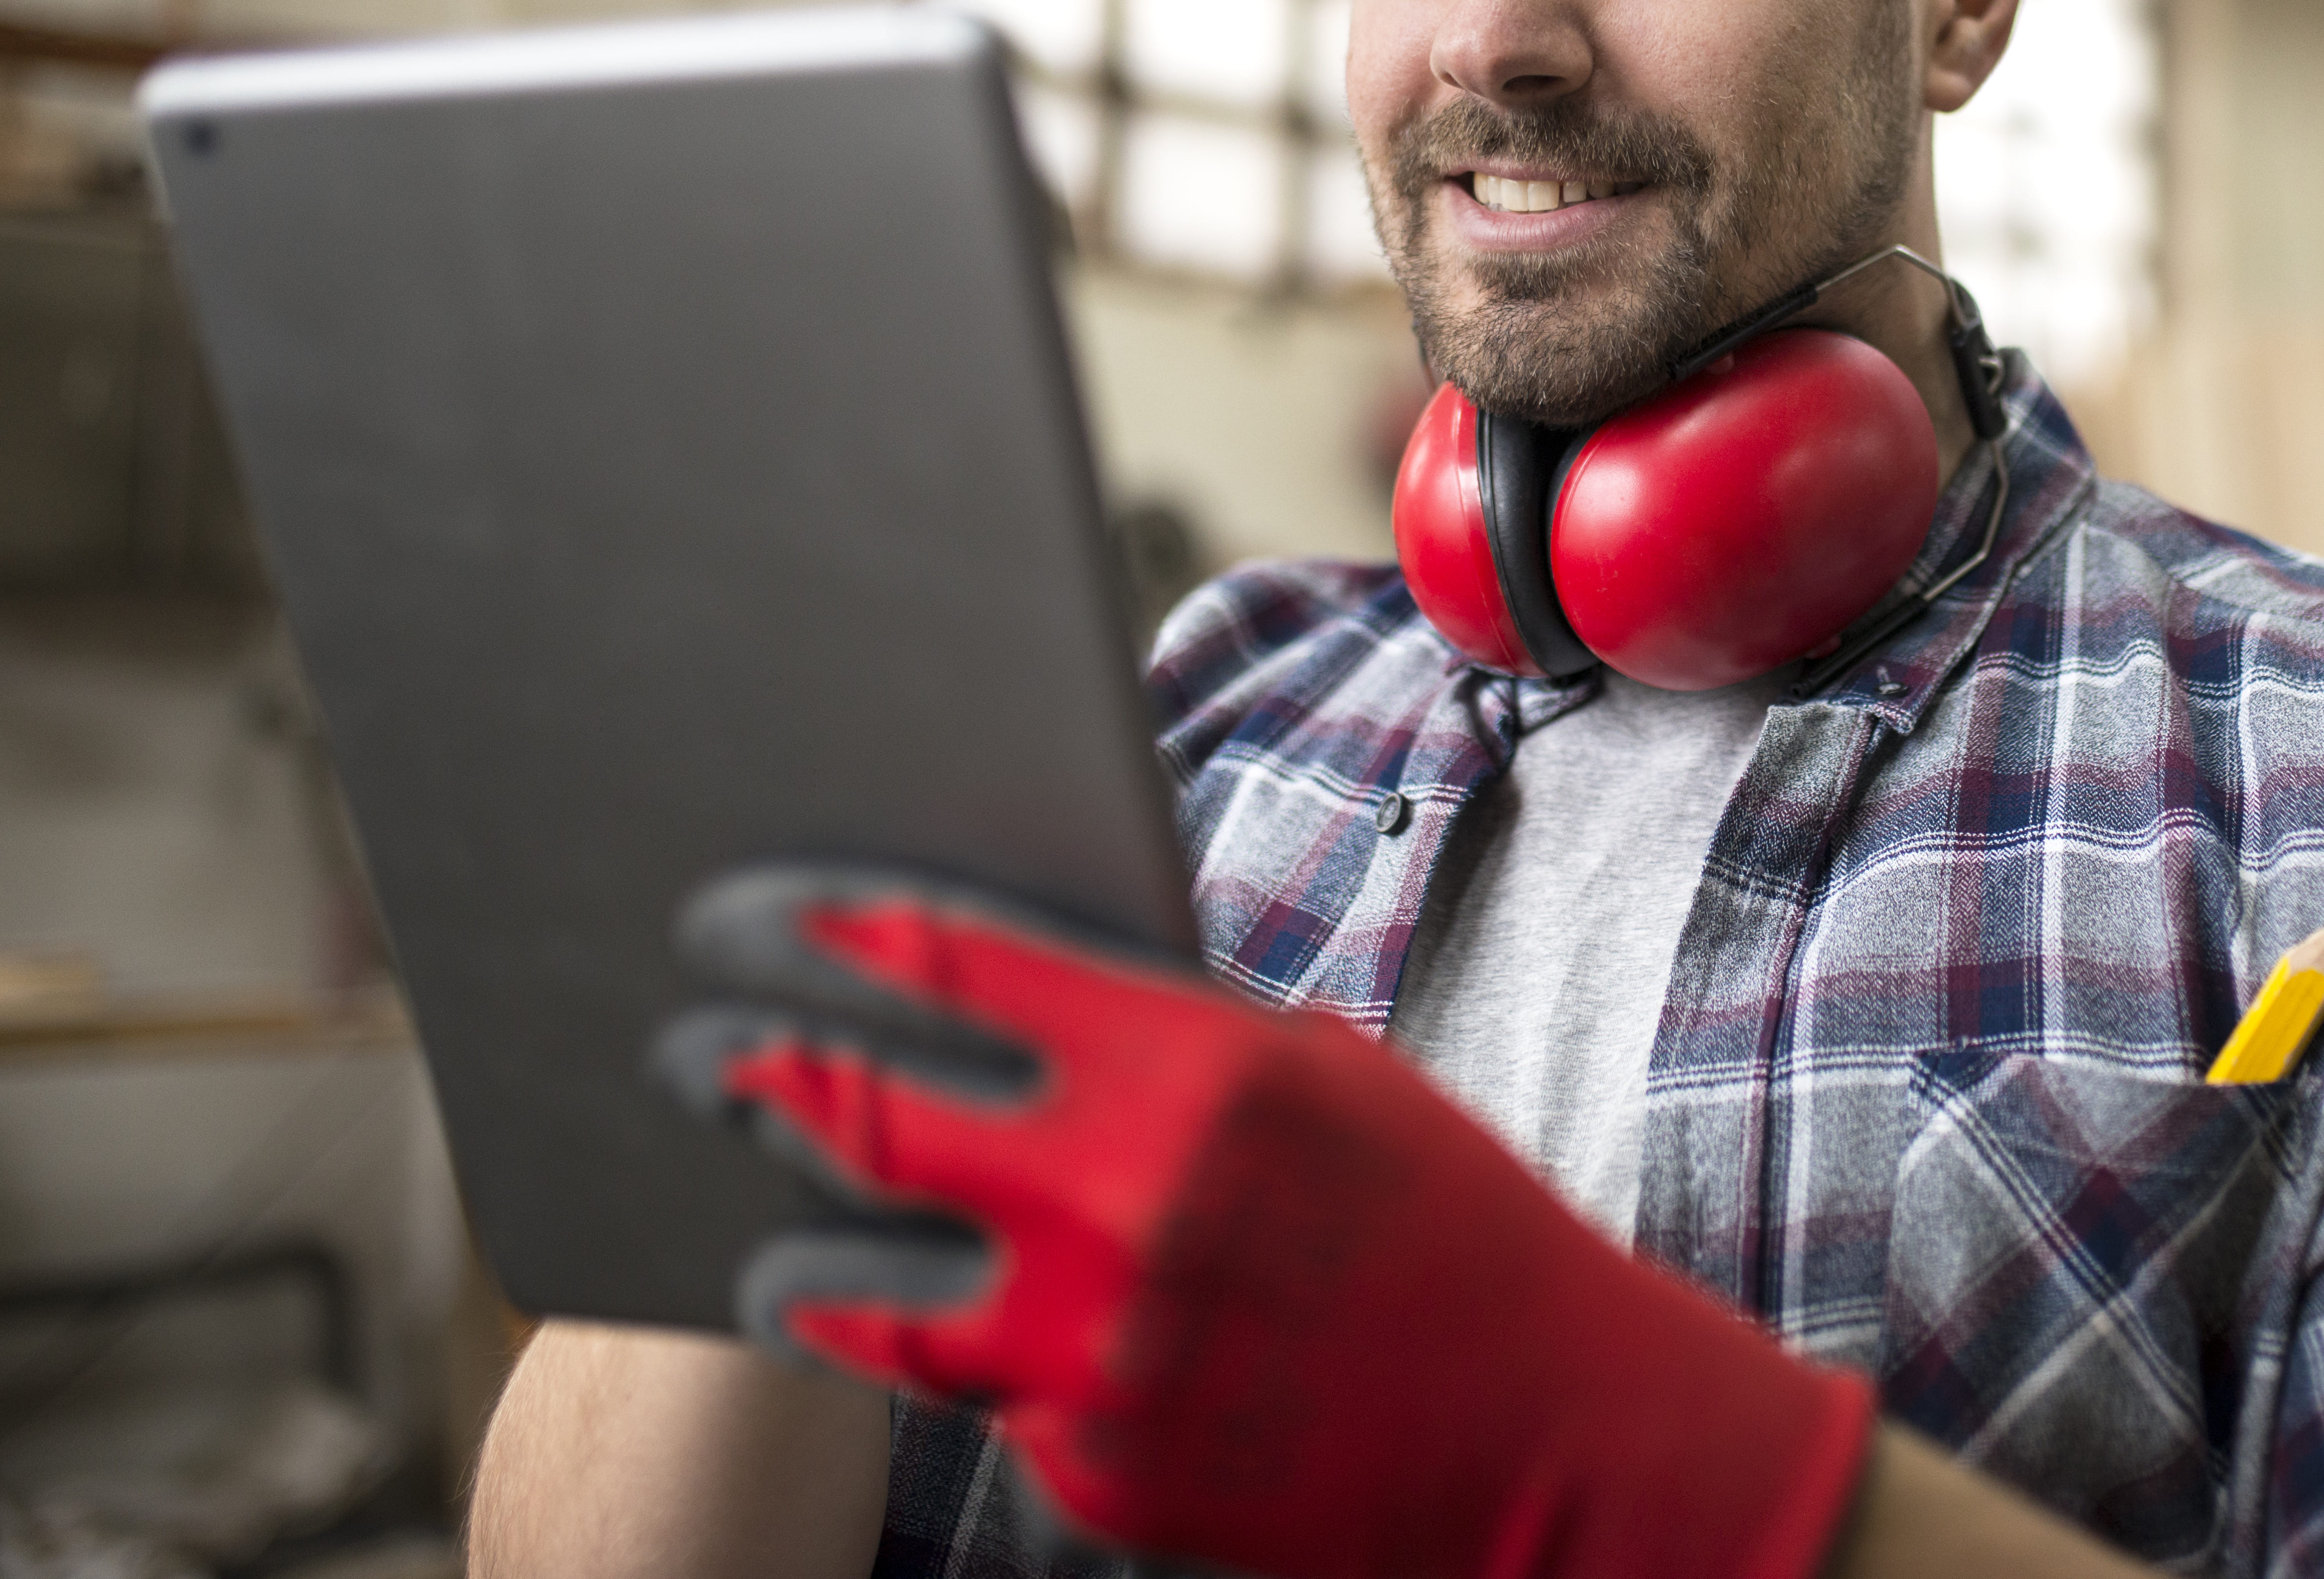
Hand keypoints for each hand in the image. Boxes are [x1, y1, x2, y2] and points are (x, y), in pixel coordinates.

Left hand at [653, 864, 1873, 1578]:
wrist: (1554, 1436)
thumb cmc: (1447, 1226)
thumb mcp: (1320, 1078)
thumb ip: (1160, 1039)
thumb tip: (999, 994)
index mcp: (1187, 1075)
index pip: (941, 972)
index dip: (816, 935)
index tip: (744, 918)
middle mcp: (1118, 1210)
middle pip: (856, 1124)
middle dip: (751, 1076)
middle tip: (698, 1057)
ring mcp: (1092, 1358)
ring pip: (857, 1299)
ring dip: (792, 1260)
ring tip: (768, 1244)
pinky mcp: (1091, 1475)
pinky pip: (982, 1404)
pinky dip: (977, 1369)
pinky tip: (1006, 1345)